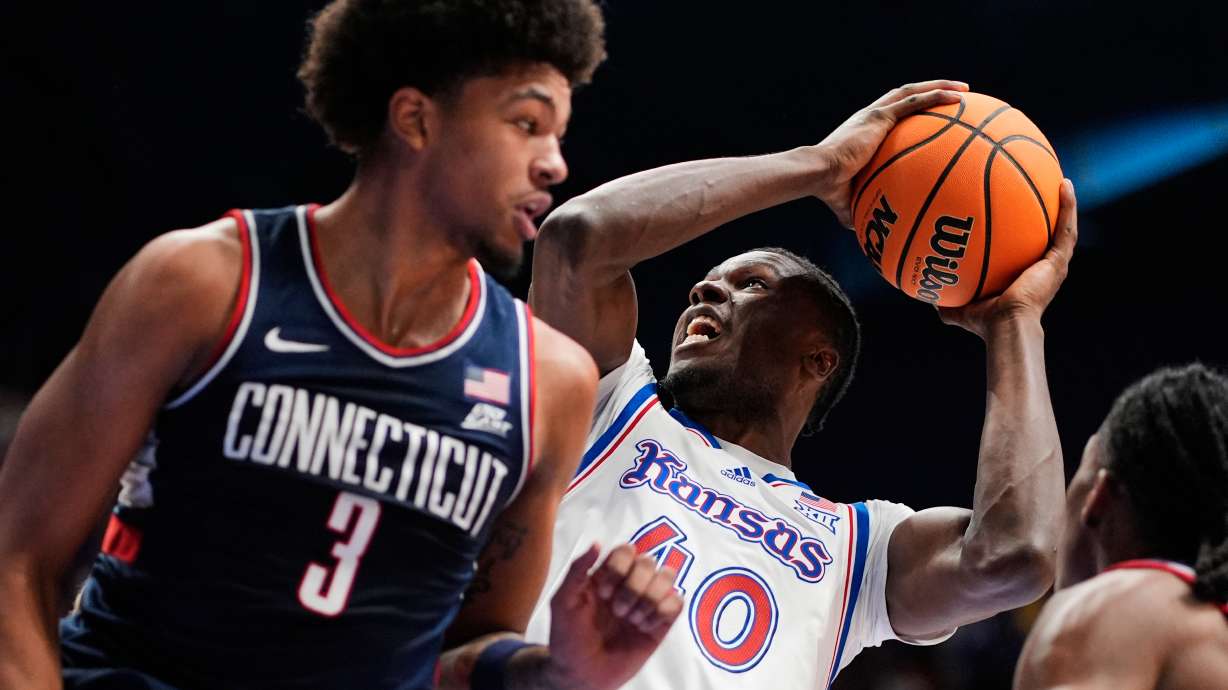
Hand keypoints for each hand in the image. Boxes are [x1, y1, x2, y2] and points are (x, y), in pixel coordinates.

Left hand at [546, 543, 683, 689]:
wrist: (580, 674)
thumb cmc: (568, 637)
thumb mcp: (562, 601)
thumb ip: (577, 570)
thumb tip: (597, 542)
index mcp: (607, 574)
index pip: (627, 550)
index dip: (619, 568)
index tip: (603, 594)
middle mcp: (630, 583)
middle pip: (649, 561)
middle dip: (633, 587)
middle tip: (617, 611)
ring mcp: (647, 602)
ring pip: (668, 576)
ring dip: (650, 598)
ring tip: (632, 620)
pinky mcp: (661, 623)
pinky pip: (677, 602)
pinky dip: (662, 612)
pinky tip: (644, 627)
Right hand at [813, 80, 968, 226]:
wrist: (819, 173)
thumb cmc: (829, 189)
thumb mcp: (848, 202)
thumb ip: (860, 210)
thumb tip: (866, 234)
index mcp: (865, 131)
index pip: (892, 115)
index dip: (911, 111)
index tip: (930, 115)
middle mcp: (870, 116)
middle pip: (906, 95)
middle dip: (932, 91)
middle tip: (958, 96)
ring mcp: (876, 113)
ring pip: (913, 91)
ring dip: (940, 86)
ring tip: (965, 89)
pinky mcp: (880, 115)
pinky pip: (915, 101)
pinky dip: (937, 95)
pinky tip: (958, 97)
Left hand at [939, 179, 1077, 337]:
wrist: (1006, 326)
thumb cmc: (985, 322)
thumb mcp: (960, 307)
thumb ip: (946, 300)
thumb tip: (927, 297)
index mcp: (1024, 277)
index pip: (1025, 249)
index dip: (1024, 232)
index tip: (1016, 212)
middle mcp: (1042, 269)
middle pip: (1046, 234)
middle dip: (1045, 213)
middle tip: (1040, 188)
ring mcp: (1053, 265)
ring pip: (1063, 227)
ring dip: (1064, 204)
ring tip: (1061, 179)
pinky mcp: (1059, 262)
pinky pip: (1066, 228)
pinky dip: (1068, 206)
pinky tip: (1065, 185)